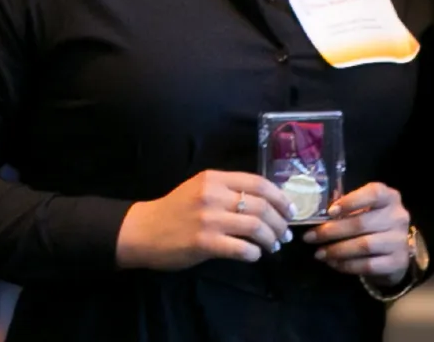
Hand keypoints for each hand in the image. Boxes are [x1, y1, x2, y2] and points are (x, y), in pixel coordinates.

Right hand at [116, 170, 295, 270]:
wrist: (142, 230)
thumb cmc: (175, 209)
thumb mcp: (201, 188)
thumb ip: (228, 189)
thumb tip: (266, 201)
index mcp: (215, 178)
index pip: (258, 182)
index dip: (280, 196)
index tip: (290, 209)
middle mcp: (213, 194)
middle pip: (261, 205)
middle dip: (280, 221)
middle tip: (286, 233)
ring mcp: (209, 218)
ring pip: (255, 226)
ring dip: (271, 238)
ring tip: (274, 246)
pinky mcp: (203, 243)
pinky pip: (240, 248)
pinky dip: (253, 253)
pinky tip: (255, 256)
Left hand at [303, 182, 410, 286]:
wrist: (395, 254)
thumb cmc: (375, 225)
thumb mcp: (366, 209)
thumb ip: (348, 206)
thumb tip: (319, 210)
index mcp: (390, 197)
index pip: (373, 193)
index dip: (351, 201)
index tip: (330, 212)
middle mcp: (398, 217)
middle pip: (362, 223)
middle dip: (332, 231)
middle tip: (311, 237)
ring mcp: (399, 241)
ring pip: (363, 246)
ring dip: (337, 250)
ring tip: (319, 253)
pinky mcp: (397, 262)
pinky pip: (367, 265)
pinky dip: (347, 265)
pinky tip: (333, 263)